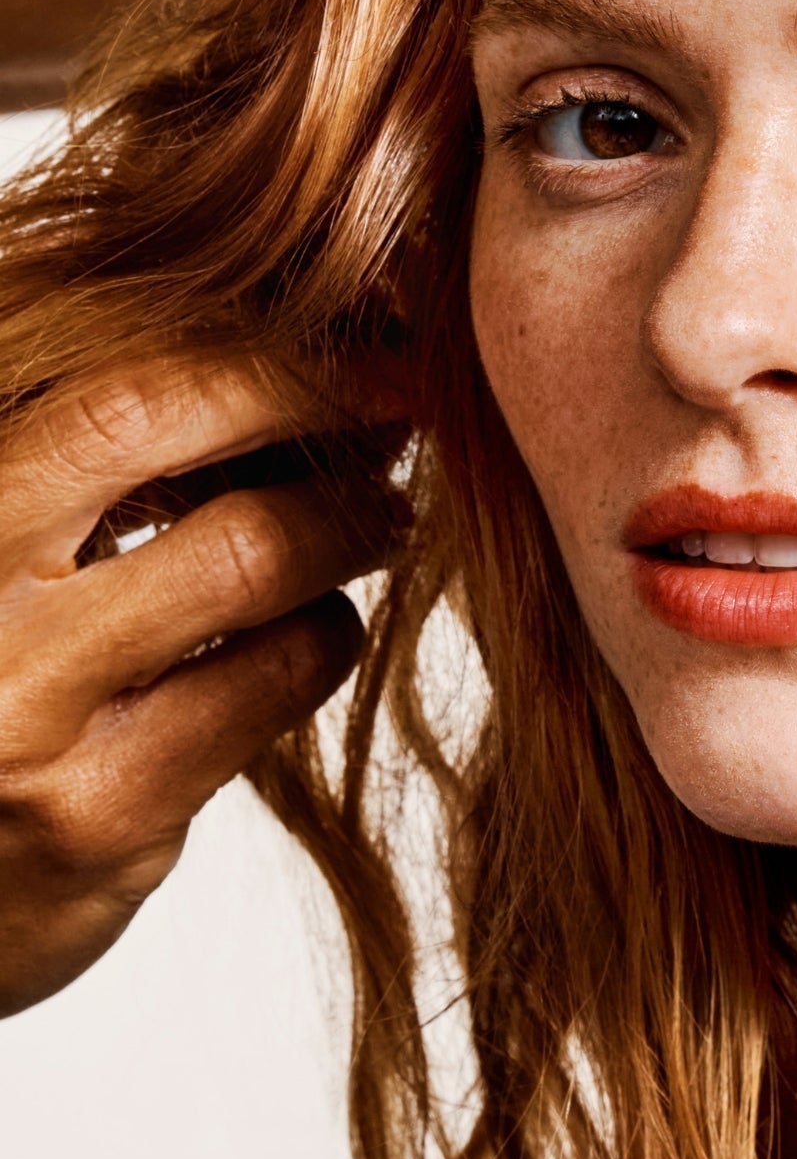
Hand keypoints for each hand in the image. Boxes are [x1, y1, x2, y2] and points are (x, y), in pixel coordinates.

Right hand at [0, 360, 400, 1015]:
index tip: (359, 349)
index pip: (122, 405)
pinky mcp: (101, 819)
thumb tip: (301, 339)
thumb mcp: (13, 541)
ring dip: (348, 532)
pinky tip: (308, 624)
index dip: (267, 366)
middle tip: (397, 415)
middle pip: (211, 491)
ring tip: (371, 519)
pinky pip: (273, 684)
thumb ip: (98, 456)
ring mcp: (33, 730)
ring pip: (261, 579)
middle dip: (331, 435)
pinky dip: (319, 633)